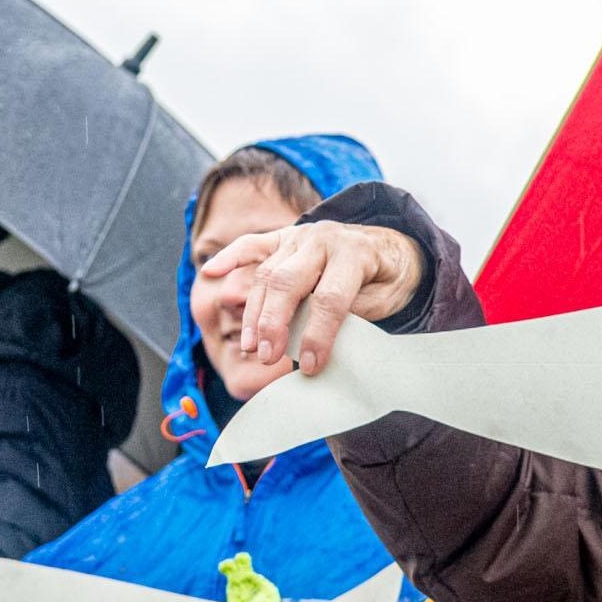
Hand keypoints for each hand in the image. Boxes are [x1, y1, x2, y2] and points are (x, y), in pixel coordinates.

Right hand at [207, 220, 426, 376]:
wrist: (390, 248)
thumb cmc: (386, 282)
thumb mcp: (384, 302)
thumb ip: (353, 317)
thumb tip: (318, 344)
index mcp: (354, 253)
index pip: (330, 298)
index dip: (318, 335)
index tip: (309, 365)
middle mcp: (323, 239)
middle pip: (289, 281)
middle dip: (274, 323)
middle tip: (267, 356)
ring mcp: (300, 235)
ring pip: (267, 272)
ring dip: (254, 312)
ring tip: (251, 346)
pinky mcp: (283, 237)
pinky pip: (251, 244)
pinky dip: (230, 257)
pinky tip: (210, 272)